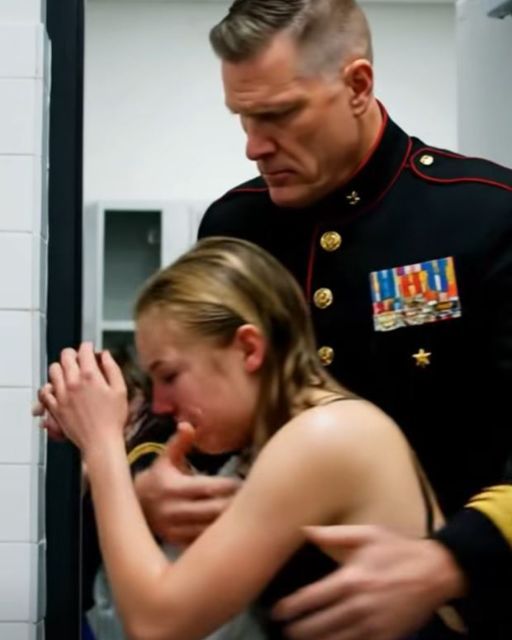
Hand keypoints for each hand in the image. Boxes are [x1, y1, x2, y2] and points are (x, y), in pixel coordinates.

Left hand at [39, 342, 127, 453]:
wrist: (101, 441)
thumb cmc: (113, 419)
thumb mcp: (121, 390)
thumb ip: (112, 369)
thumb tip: (105, 355)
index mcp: (91, 376)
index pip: (84, 350)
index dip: (88, 346)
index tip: (90, 349)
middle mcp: (73, 382)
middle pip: (66, 356)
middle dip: (73, 354)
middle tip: (79, 359)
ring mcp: (62, 394)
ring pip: (53, 369)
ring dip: (61, 367)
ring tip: (69, 373)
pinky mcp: (55, 407)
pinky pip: (45, 391)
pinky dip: (50, 387)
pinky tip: (58, 389)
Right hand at [134, 422, 240, 544]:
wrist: (134, 507)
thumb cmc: (157, 478)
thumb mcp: (166, 459)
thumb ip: (179, 442)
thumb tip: (188, 425)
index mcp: (173, 488)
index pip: (208, 488)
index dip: (228, 486)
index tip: (242, 482)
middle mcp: (174, 511)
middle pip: (213, 510)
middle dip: (233, 504)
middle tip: (250, 497)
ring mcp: (175, 530)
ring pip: (210, 529)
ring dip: (228, 521)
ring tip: (243, 512)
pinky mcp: (176, 543)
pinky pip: (202, 542)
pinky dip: (217, 536)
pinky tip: (228, 528)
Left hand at [272, 525, 466, 639]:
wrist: (436, 571)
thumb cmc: (398, 550)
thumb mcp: (367, 534)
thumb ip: (332, 534)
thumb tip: (304, 530)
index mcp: (350, 579)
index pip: (311, 599)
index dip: (290, 608)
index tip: (277, 612)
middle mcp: (358, 606)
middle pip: (318, 626)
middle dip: (298, 631)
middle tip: (285, 631)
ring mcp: (373, 625)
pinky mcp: (387, 637)